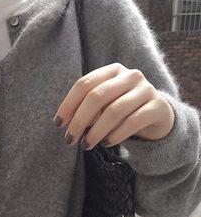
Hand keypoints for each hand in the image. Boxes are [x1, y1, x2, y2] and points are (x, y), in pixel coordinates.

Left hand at [53, 62, 174, 149]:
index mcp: (112, 71)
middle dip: (79, 120)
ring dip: (96, 131)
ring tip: (86, 145)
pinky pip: (132, 122)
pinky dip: (116, 135)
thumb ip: (85, 109)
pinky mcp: (158, 106)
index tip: (58, 124)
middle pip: (97, 97)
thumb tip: (63, 123)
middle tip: (69, 139)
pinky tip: (106, 144)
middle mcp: (130, 75)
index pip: (84, 84)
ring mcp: (146, 89)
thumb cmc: (121, 111)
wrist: (157, 115)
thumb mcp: (102, 106)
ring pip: (114, 111)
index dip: (68, 104)